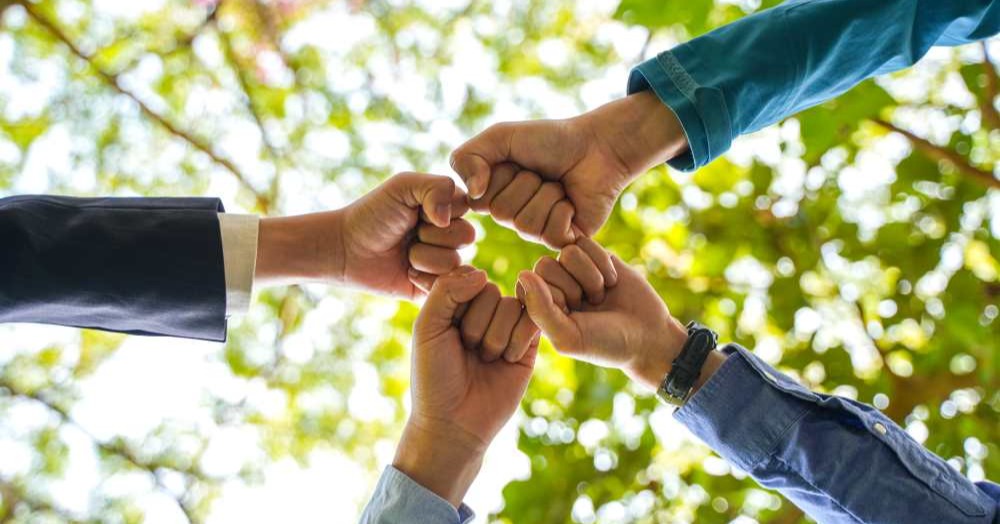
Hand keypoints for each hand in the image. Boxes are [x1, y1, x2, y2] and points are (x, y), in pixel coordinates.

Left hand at [255, 173, 474, 298]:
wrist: (346, 248)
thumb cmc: (372, 214)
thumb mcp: (403, 186)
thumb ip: (436, 187)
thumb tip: (449, 219)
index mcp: (447, 207)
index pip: (466, 207)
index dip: (440, 211)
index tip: (416, 211)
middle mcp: (450, 234)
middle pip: (466, 236)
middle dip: (431, 235)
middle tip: (407, 234)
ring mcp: (444, 261)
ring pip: (454, 262)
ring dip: (423, 258)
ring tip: (403, 254)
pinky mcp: (434, 286)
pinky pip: (446, 286)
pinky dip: (422, 278)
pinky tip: (405, 271)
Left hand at [394, 267, 538, 506]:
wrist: (454, 423)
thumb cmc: (434, 377)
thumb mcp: (427, 328)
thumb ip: (446, 291)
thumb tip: (483, 273)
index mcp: (455, 304)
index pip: (468, 278)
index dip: (459, 304)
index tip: (446, 333)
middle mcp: (482, 312)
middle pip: (491, 292)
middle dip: (476, 326)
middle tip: (467, 353)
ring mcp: (508, 328)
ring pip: (512, 306)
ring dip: (495, 338)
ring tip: (484, 360)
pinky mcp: (530, 346)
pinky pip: (534, 322)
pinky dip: (518, 341)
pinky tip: (507, 361)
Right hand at [451, 91, 687, 246]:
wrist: (597, 145)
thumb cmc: (550, 139)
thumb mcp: (501, 136)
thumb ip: (468, 157)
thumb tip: (471, 194)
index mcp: (492, 194)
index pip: (478, 199)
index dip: (499, 175)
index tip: (516, 160)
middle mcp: (511, 216)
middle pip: (501, 213)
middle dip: (526, 182)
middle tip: (543, 172)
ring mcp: (536, 231)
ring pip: (526, 224)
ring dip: (547, 194)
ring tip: (559, 184)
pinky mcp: (562, 241)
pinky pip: (551, 234)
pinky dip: (564, 210)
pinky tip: (572, 200)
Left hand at [517, 238, 722, 390]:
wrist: (648, 336)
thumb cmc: (605, 343)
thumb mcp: (569, 335)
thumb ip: (540, 310)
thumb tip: (523, 274)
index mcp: (539, 306)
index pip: (529, 284)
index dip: (555, 299)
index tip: (573, 318)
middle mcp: (553, 285)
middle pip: (546, 264)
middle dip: (573, 287)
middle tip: (590, 307)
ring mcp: (573, 268)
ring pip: (568, 251)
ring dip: (590, 277)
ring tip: (600, 296)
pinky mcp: (595, 255)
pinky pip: (587, 242)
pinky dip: (603, 264)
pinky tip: (612, 282)